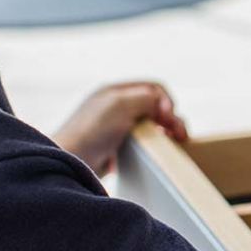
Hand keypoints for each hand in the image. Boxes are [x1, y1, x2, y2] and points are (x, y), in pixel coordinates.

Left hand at [54, 81, 187, 176]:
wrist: (69, 162)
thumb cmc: (91, 131)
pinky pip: (140, 142)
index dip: (167, 102)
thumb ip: (147, 98)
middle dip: (171, 119)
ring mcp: (114, 128)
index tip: (169, 119)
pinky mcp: (114, 149)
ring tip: (172, 144)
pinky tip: (154, 153)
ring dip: (164, 132)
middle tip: (180, 136)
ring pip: (149, 125)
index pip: (154, 88)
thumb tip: (163, 107)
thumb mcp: (122, 104)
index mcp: (115, 91)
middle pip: (154, 107)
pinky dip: (152, 145)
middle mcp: (115, 107)